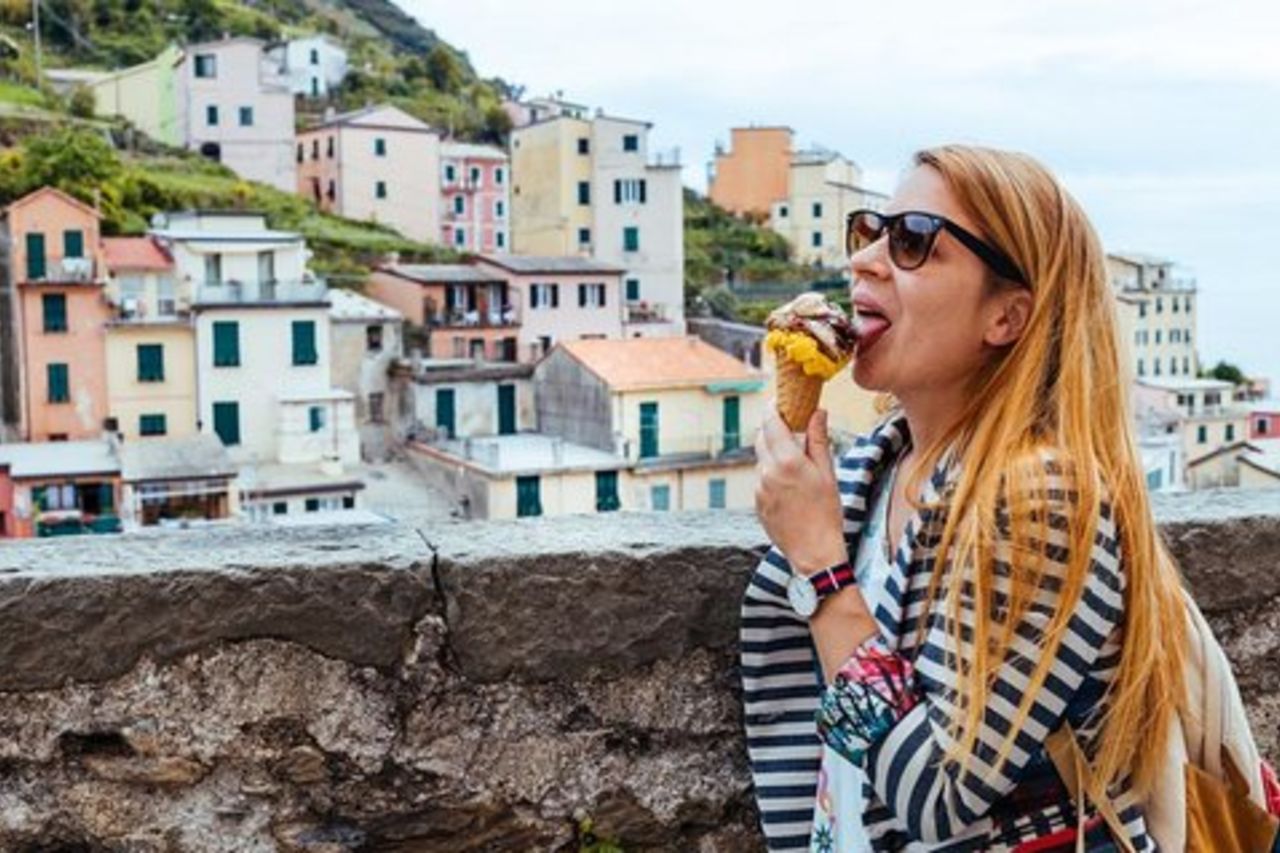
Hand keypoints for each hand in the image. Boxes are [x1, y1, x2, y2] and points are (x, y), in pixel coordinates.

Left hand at [754, 406, 847, 575]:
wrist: (814, 552)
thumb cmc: (827, 513)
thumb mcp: (827, 473)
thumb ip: (818, 440)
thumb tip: (818, 412)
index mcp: (787, 461)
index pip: (771, 423)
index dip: (772, 408)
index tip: (778, 401)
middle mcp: (767, 472)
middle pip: (761, 438)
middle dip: (772, 429)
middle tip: (789, 426)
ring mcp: (759, 488)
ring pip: (761, 459)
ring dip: (773, 453)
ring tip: (795, 463)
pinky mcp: (756, 502)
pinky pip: (761, 479)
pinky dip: (771, 473)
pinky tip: (790, 485)